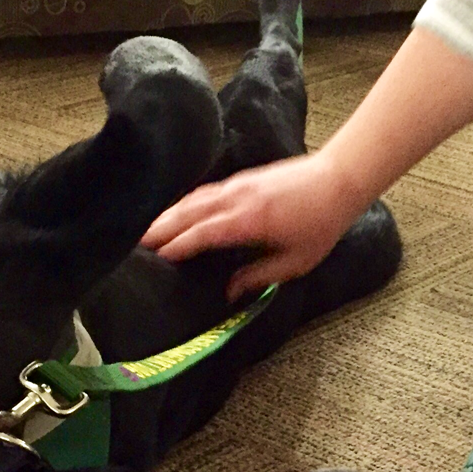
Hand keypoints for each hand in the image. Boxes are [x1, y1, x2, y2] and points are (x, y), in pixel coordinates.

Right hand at [142, 151, 369, 299]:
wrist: (338, 180)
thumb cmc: (321, 224)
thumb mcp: (295, 262)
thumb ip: (259, 276)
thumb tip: (228, 292)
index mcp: (248, 221)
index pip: (201, 234)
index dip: (175, 246)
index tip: (154, 258)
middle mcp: (237, 199)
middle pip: (188, 213)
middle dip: (159, 229)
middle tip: (133, 245)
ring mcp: (238, 185)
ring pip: (193, 200)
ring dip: (168, 215)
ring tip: (146, 232)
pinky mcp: (242, 179)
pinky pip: (205, 192)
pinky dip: (185, 204)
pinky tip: (177, 213)